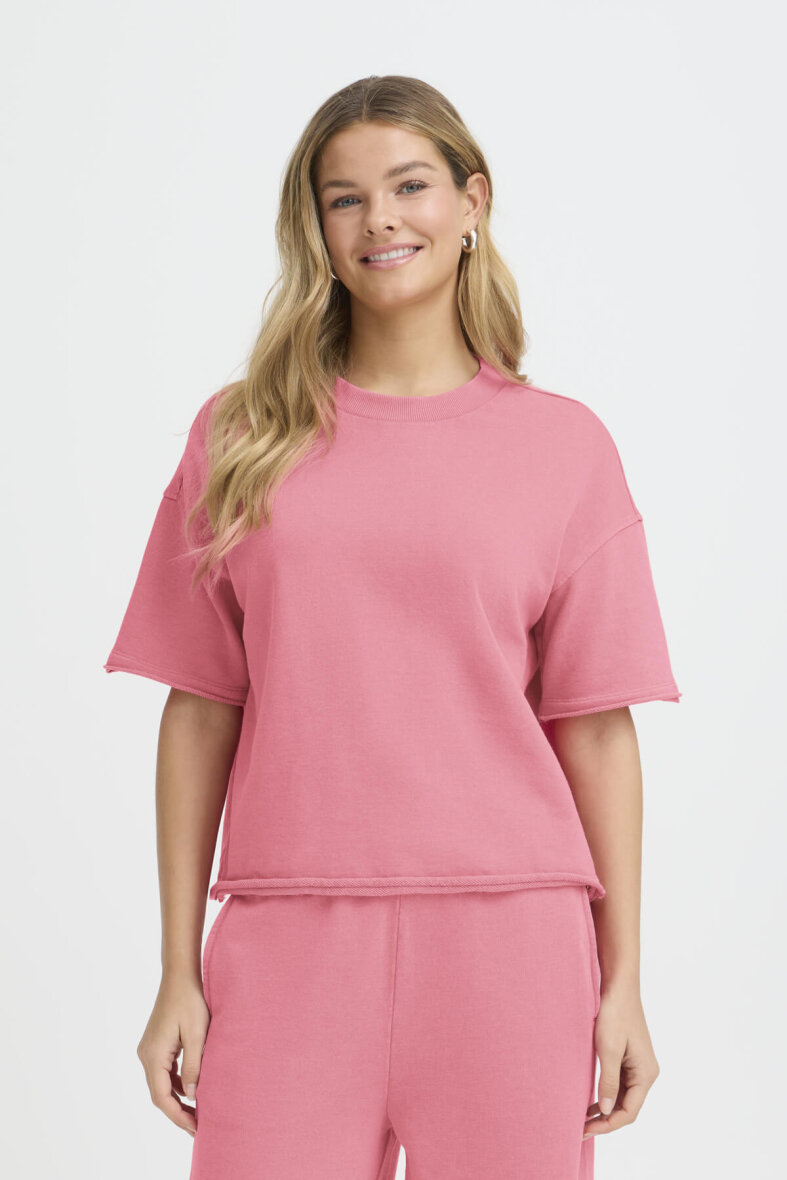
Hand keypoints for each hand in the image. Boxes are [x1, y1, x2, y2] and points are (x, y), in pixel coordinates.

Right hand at [136, 973, 209, 1137]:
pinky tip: (193, 1088)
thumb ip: (194, 1067)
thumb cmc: (190, 1001)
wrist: (180, 975)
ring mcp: (150, 1049)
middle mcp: (146, 1055)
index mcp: (154, 1055)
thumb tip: (193, 1096)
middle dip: (178, 1111)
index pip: (162, 1097)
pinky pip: (165, 1071)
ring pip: (162, 1083)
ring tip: (198, 1112)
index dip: (178, 1116)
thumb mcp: (197, 1035)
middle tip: (199, 1126)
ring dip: (178, 1098)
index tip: (195, 1127)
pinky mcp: (157, 1044)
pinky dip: (177, 1083)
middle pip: (160, 1093)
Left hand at [583, 984, 659, 1140]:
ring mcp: (639, 1066)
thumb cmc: (614, 1015)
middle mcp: (646, 1073)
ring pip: (623, 1097)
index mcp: (645, 1074)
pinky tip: (590, 1101)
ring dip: (605, 1109)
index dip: (608, 1125)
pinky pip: (620, 1084)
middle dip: (606, 1120)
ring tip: (583, 1119)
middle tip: (580, 1128)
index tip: (586, 1129)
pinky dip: (606, 1095)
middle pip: (627, 1107)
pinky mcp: (630, 1058)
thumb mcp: (607, 1050)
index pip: (629, 1112)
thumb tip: (606, 1110)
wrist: (619, 987)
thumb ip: (607, 1082)